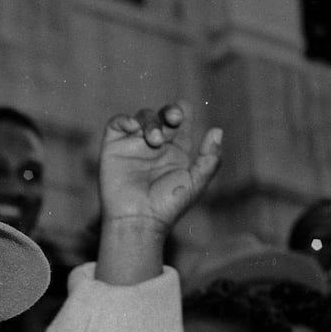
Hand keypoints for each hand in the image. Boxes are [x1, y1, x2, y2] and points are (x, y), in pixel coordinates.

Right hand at [95, 101, 222, 285]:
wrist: (138, 220)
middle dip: (170, 112)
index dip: (183, 111)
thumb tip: (217, 130)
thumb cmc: (167, 207)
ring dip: (150, 122)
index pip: (181, 120)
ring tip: (154, 140)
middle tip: (174, 120)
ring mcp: (134, 145)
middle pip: (163, 114)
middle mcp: (155, 146)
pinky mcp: (113, 148)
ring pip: (143, 117)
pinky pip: (116, 123)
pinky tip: (132, 127)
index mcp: (176, 151)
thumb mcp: (195, 183)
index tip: (182, 117)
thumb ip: (209, 158)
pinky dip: (124, 119)